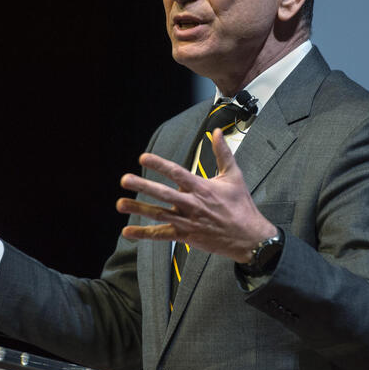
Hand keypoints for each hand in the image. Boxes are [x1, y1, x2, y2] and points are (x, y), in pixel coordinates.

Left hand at [116, 129, 276, 263]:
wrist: (248, 237)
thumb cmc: (241, 206)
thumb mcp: (234, 176)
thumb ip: (223, 152)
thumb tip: (216, 132)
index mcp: (202, 188)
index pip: (177, 173)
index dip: (159, 164)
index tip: (143, 158)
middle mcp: (192, 204)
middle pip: (164, 194)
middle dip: (143, 186)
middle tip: (125, 180)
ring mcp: (188, 221)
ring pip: (158, 214)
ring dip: (138, 208)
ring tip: (120, 204)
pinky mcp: (186, 236)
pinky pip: (161, 235)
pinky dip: (144, 234)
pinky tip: (128, 231)